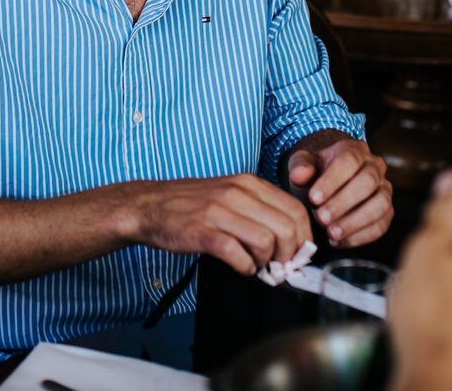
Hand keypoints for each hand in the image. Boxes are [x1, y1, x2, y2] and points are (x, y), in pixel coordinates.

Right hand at [124, 174, 312, 276]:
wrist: (148, 206)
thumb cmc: (191, 204)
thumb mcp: (230, 195)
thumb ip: (259, 211)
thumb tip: (290, 238)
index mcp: (248, 184)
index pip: (295, 210)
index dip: (303, 238)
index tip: (297, 254)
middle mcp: (236, 193)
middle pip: (286, 228)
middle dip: (289, 254)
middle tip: (279, 266)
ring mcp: (218, 211)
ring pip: (266, 241)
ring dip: (266, 262)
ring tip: (256, 265)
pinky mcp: (202, 231)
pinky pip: (236, 253)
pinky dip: (244, 266)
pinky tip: (240, 266)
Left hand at [286, 134, 392, 246]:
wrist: (327, 187)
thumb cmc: (316, 174)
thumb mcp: (303, 166)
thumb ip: (300, 168)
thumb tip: (300, 175)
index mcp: (355, 150)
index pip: (349, 161)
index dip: (332, 180)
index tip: (313, 198)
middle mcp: (375, 167)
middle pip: (367, 182)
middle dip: (343, 202)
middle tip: (321, 218)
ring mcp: (384, 190)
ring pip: (380, 205)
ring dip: (355, 221)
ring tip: (331, 233)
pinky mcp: (386, 212)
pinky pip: (380, 226)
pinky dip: (360, 236)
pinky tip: (338, 240)